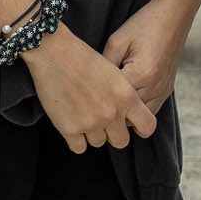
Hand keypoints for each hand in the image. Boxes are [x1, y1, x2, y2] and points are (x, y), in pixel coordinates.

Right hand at [21, 25, 156, 152]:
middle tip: (101, 119)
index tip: (129, 123)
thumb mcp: (113, 72)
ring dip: (91, 133)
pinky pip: (79, 147)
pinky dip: (75, 139)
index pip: (148, 126)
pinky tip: (71, 123)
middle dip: (112, 133)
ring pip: (98, 143)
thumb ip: (124, 95)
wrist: (52, 52)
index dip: (140, 127)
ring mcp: (91, 123)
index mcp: (126, 96)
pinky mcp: (70, 129)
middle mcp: (112, 113)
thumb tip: (125, 114)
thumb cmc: (82, 57)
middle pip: (121, 141)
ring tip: (82, 114)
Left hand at [102, 0, 196, 112]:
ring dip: (125, 115)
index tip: (85, 97)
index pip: (114, 101)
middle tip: (94, 104)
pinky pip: (150, 112)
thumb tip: (93, 87)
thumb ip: (104, 65)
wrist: (172, 16)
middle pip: (126, 116)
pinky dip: (137, 111)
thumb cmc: (143, 25)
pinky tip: (126, 100)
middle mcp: (154, 87)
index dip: (98, 101)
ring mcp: (163, 91)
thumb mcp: (117, 41)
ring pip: (139, 120)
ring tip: (110, 103)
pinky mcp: (167, 91)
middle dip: (110, 112)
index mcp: (141, 74)